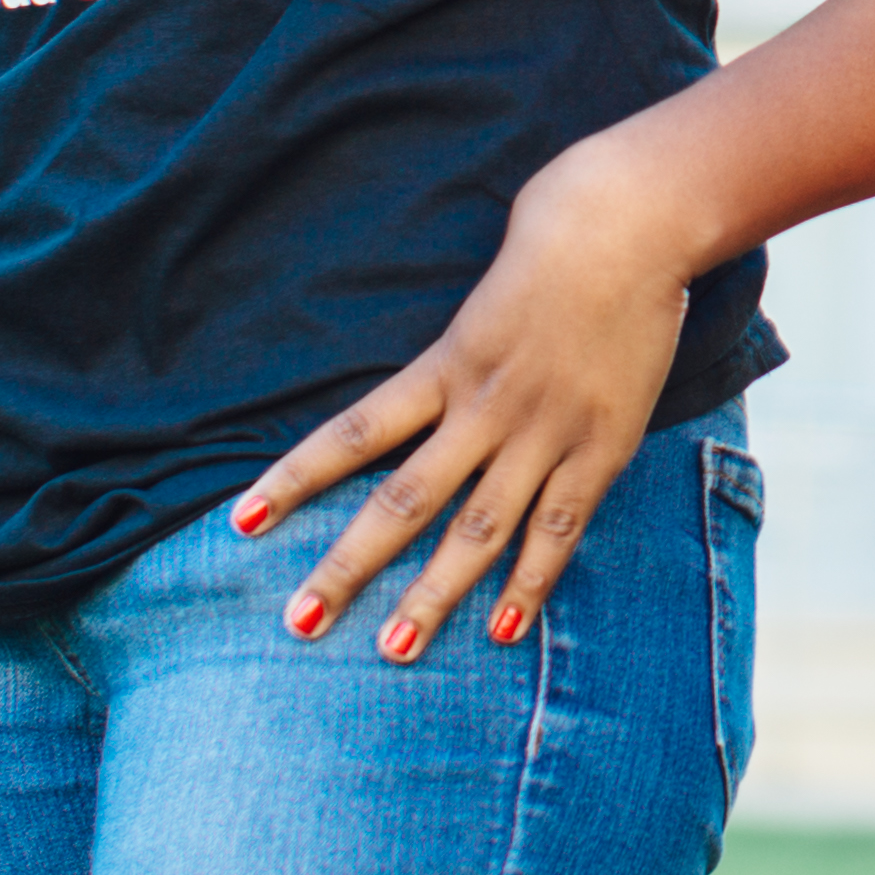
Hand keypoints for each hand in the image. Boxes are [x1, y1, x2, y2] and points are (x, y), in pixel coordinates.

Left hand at [233, 123, 711, 661]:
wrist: (632, 225)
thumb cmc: (554, 243)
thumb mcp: (481, 296)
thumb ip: (451, 352)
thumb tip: (423, 390)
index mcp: (444, 365)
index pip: (353, 433)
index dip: (295, 479)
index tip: (242, 522)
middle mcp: (484, 408)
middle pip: (403, 501)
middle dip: (348, 565)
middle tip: (299, 621)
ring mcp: (544, 432)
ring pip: (476, 530)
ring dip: (432, 594)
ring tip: (394, 649)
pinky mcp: (600, 447)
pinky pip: (558, 528)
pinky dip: (530, 583)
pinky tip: (501, 629)